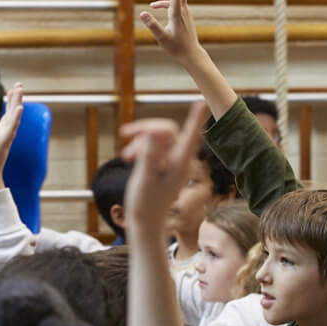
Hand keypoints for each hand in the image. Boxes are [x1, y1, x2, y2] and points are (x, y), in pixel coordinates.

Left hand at [0, 83, 24, 197]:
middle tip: (19, 84)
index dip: (10, 101)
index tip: (12, 89)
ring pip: (13, 118)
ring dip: (17, 103)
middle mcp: (6, 134)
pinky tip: (18, 109)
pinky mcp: (2, 143)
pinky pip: (10, 129)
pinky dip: (15, 119)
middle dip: (16, 98)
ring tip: (19, 91)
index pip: (7, 114)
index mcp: (1, 133)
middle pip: (12, 113)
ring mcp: (5, 139)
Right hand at [120, 101, 206, 225]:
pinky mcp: (161, 165)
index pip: (189, 136)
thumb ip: (149, 156)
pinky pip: (152, 147)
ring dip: (139, 140)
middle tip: (125, 132)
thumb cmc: (146, 206)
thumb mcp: (145, 180)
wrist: (145, 223)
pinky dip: (139, 148)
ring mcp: (170, 162)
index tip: (201, 102)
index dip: (195, 119)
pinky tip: (128, 158)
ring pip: (157, 138)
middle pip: (166, 131)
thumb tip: (150, 134)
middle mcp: (178, 160)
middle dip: (146, 129)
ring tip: (125, 156)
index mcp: (179, 164)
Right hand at [141, 0, 201, 61]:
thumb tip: (142, 13)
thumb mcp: (162, 38)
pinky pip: (176, 4)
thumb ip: (152, 25)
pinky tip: (154, 6)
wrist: (191, 55)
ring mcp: (185, 13)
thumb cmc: (177, 48)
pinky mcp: (184, 17)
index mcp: (177, 14)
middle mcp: (183, 11)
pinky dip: (165, 1)